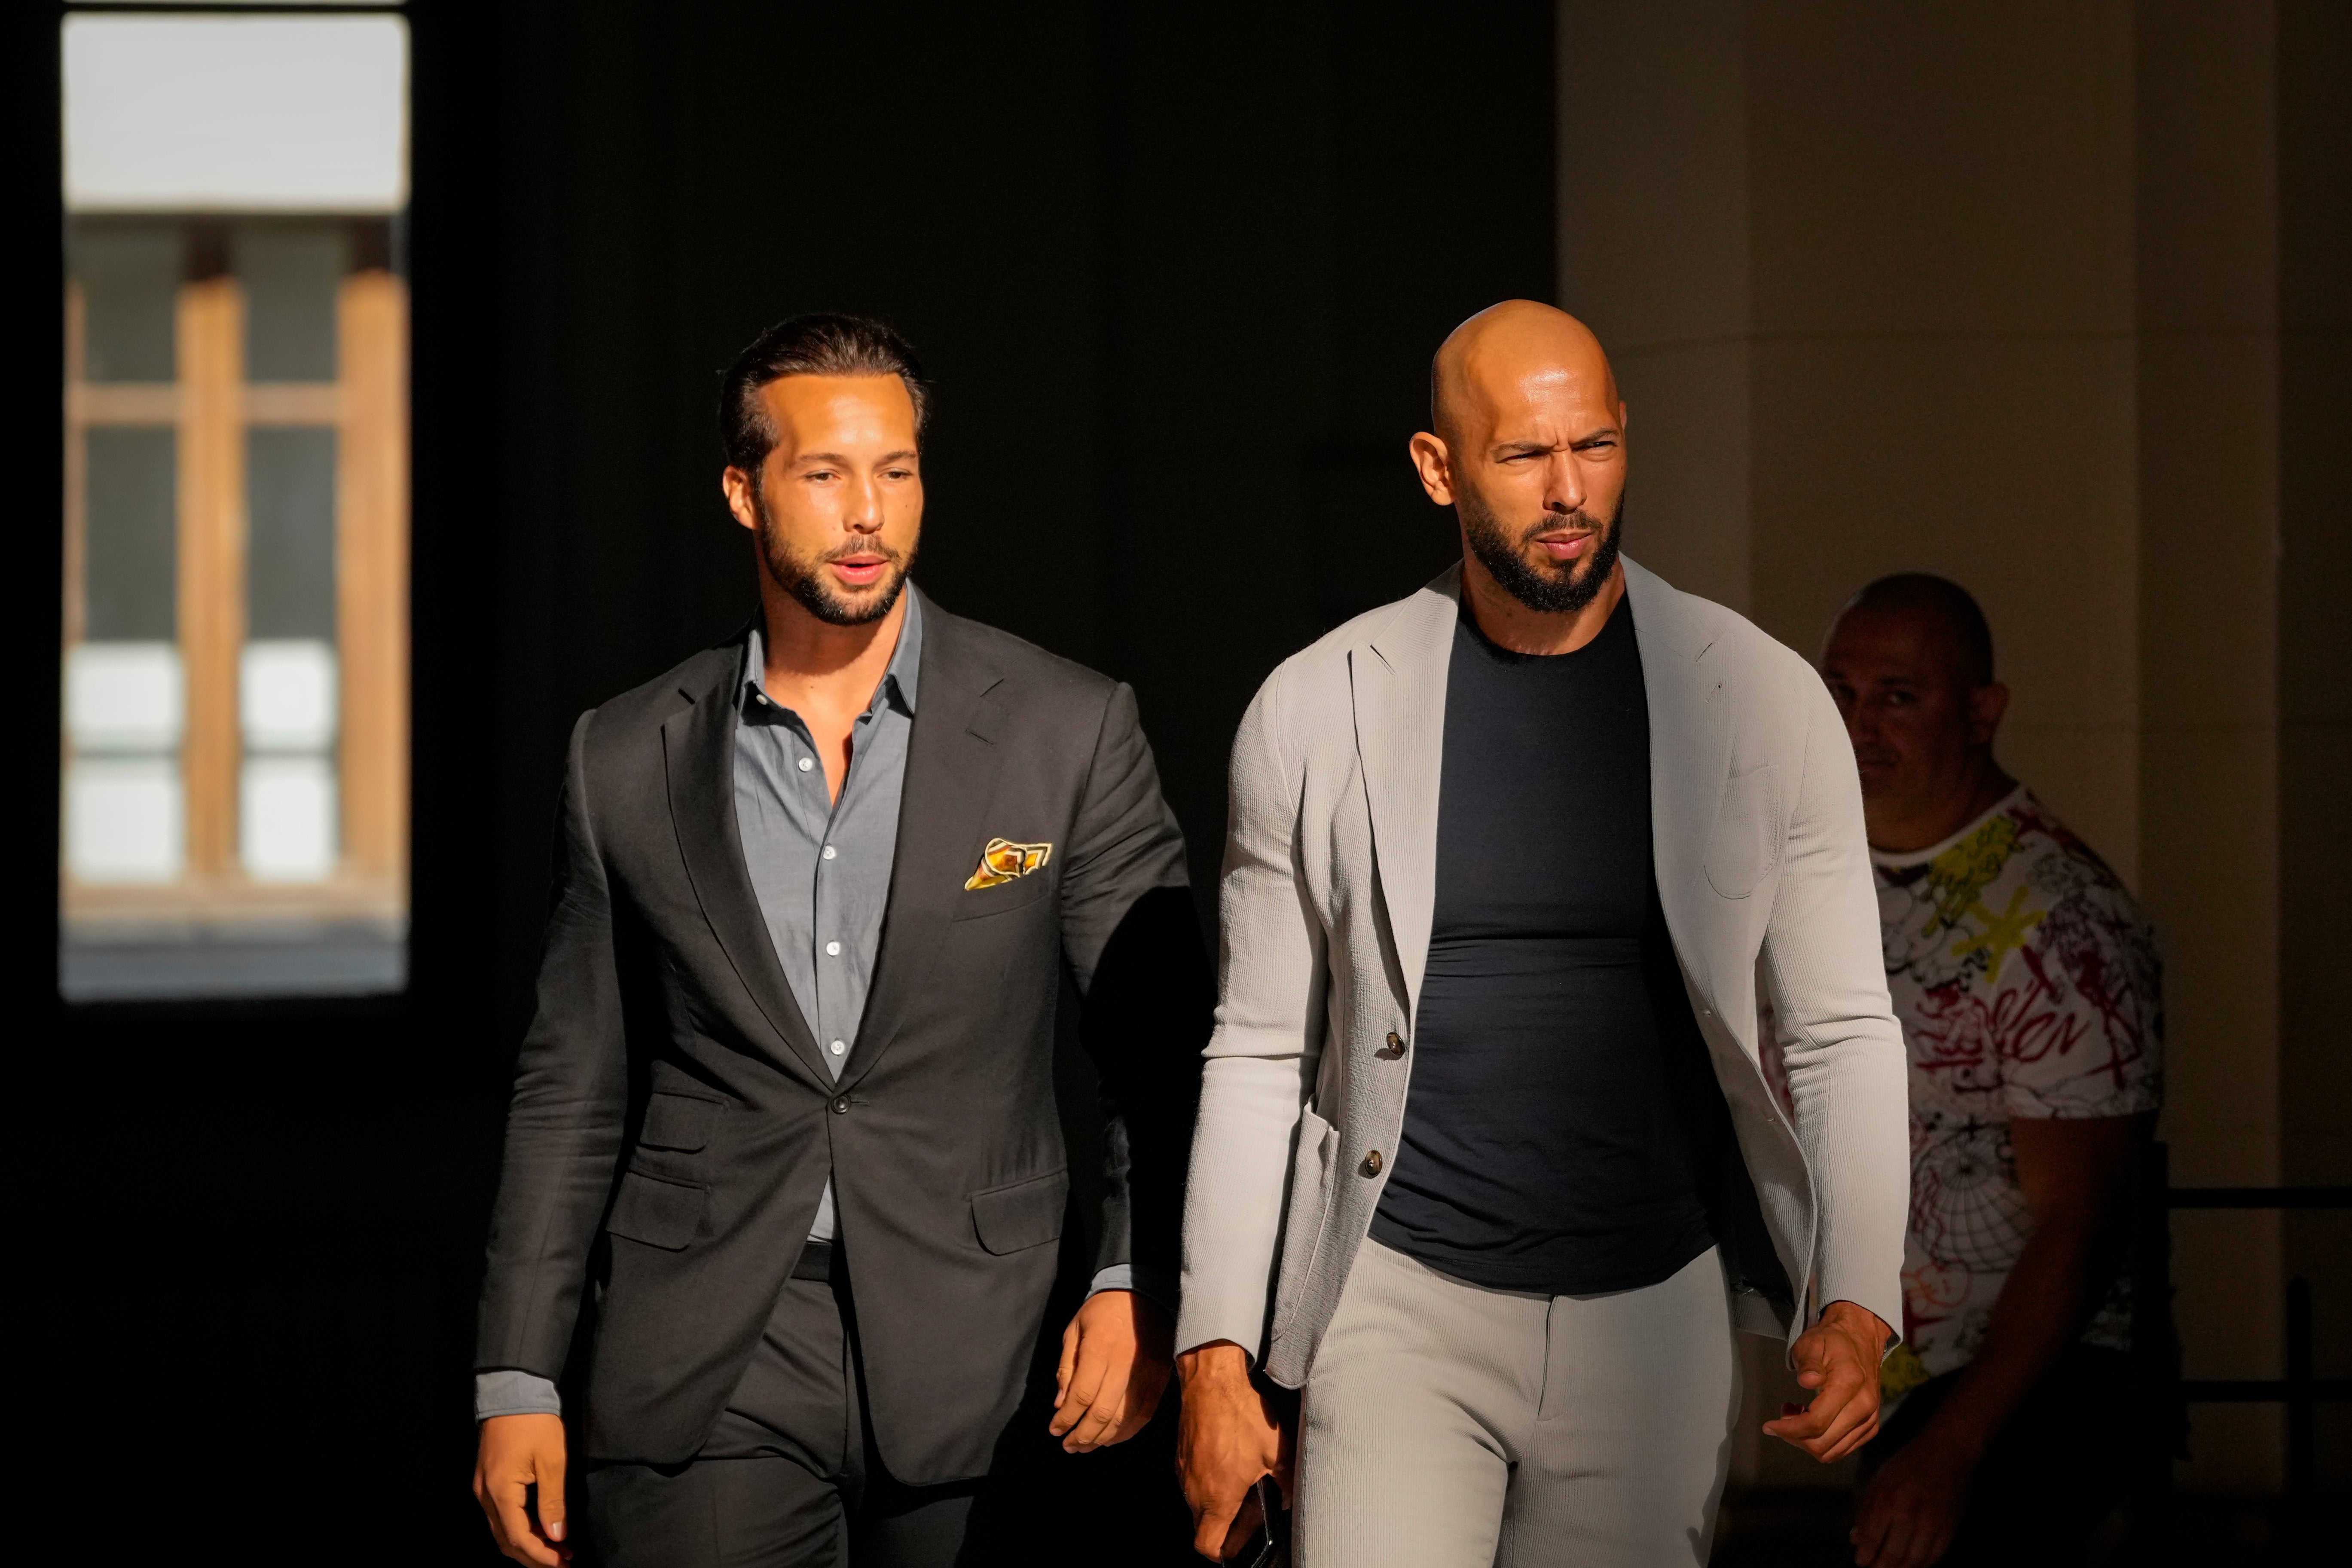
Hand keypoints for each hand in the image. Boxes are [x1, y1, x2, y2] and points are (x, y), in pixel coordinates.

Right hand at [473, 1413, 570, 1565]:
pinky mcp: (488, 1481)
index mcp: (500, 1492)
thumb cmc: (534, 1423)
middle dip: (534, 1556)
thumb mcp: (552, 1460)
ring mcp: (483, 1489)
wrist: (513, 1392)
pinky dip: (520, 1527)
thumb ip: (553, 1501)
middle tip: (563, 1560)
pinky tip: (541, 1527)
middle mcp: (485, 1495)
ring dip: (527, 1543)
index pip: (518, 1538)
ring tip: (558, 1548)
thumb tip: (557, 1536)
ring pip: (502, 1530)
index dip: (541, 1556)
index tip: (564, 1562)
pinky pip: (500, 1515)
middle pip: (506, 1540)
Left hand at [1051, 1289, 1173, 1451]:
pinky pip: (1143, 1415)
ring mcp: (1146, 1374)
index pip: (1082, 1396)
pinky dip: (1126, 1432)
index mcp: (1099, 1348)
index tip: (1054, 1431)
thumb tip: (1060, 1405)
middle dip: (1082, 1436)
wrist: (1145, 1293)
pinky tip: (1111, 1439)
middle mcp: (1124, 1365)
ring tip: (1085, 1446)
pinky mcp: (1159, 1379)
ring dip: (1102, 1439)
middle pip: (1102, 1414)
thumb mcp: (1075, 1330)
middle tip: (1068, 1445)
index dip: (1066, 1419)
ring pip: (1123, 1420)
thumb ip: (1067, 1367)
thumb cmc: (1103, 1310)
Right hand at [1176, 1341, 1291, 1560]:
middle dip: (1229, 1526)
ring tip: (1244, 1480)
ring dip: (1221, 1500)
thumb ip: (1286, 1482)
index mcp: (1218, 1497)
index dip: (1226, 1552)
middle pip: (1205, 1527)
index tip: (1241, 1545)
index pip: (1209, 1546)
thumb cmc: (1240, 1413)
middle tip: (1251, 1509)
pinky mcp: (1182, 1456)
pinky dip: (1212, 1480)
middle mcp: (1195, 1490)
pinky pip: (1194, 1481)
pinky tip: (1231, 1460)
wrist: (1210, 1380)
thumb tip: (1289, 1496)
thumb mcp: (1276, 1450)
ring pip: (1200, 1503)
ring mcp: (1185, 1472)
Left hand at [1762, 1300, 1888, 1462]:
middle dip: (1795, 1437)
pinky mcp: (1870, 1426)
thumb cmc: (1832, 1341)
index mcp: (1849, 1384)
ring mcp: (1870, 1419)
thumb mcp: (1813, 1343)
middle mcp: (1864, 1407)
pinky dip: (1822, 1441)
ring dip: (1807, 1441)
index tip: (1769, 1425)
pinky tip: (1811, 1419)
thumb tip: (1807, 1381)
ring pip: (1833, 1451)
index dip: (1789, 1430)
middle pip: (1824, 1443)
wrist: (1861, 1338)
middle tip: (1782, 1416)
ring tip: (1795, 1415)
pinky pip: (1843, 1448)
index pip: (1817, 1422)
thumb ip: (1809, 1362)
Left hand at [1851, 1431, 1972, 1566]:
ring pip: (1914, 1561)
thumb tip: (1855, 1540)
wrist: (1947, 1452)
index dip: (1865, 1555)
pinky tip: (1912, 1563)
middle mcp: (1909, 1514)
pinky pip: (1934, 1556)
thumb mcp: (1878, 1481)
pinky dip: (1922, 1564)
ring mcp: (1932, 1523)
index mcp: (1887, 1499)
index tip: (1861, 1562)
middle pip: (1893, 1556)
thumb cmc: (1907, 1465)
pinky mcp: (1950, 1528)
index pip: (1871, 1539)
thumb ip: (1865, 1511)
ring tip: (1891, 1567)